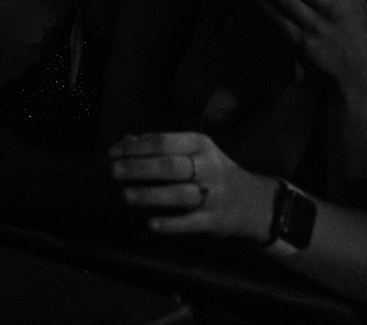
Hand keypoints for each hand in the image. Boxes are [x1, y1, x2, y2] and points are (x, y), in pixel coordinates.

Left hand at [108, 132, 274, 241]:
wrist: (253, 202)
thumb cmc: (210, 171)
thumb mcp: (192, 150)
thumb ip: (159, 145)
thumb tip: (125, 142)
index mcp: (200, 145)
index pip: (163, 141)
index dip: (135, 147)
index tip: (114, 153)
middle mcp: (209, 168)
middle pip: (170, 166)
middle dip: (139, 168)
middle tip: (115, 171)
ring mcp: (213, 196)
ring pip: (179, 194)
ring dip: (150, 195)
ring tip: (126, 195)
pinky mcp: (214, 221)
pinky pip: (190, 223)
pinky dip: (170, 224)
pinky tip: (151, 224)